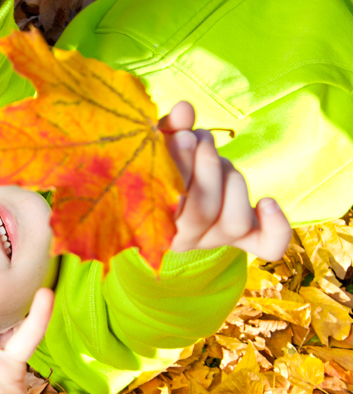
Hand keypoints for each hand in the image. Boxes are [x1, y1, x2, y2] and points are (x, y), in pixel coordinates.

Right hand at [161, 101, 291, 260]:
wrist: (177, 185)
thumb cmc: (163, 163)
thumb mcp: (159, 146)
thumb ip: (171, 130)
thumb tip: (185, 110)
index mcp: (155, 224)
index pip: (170, 207)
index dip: (180, 168)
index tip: (183, 136)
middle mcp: (186, 240)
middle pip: (204, 211)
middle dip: (207, 166)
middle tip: (201, 137)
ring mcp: (216, 239)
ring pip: (235, 222)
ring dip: (231, 180)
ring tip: (217, 157)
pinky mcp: (244, 237)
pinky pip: (268, 246)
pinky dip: (276, 226)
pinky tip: (268, 202)